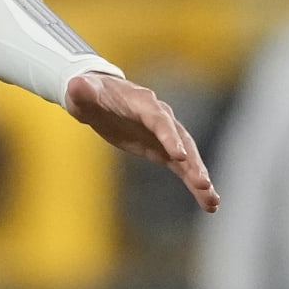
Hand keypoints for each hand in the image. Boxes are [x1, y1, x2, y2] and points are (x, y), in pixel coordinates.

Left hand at [65, 70, 218, 212]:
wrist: (97, 96)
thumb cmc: (88, 93)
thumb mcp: (81, 92)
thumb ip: (82, 91)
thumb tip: (77, 86)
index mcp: (141, 102)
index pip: (159, 119)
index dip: (169, 136)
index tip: (179, 155)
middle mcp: (159, 117)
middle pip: (181, 138)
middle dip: (192, 161)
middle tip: (203, 183)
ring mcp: (163, 134)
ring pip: (188, 156)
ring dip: (199, 176)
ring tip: (212, 200)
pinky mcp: (162, 149)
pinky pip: (183, 167)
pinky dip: (194, 182)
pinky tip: (208, 202)